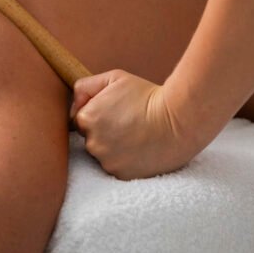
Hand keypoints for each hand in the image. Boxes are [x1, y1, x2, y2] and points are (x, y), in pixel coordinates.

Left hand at [70, 70, 200, 180]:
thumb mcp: (115, 78)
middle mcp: (92, 142)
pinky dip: (126, 160)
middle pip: (91, 139)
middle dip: (104, 132)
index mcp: (87, 118)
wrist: (178, 120)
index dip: (98, 115)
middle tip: (128, 123)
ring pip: (103, 155)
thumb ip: (86, 85)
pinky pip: (117, 167)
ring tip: (136, 136)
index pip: (81, 121)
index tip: (116, 112)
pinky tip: (140, 148)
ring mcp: (106, 161)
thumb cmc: (147, 96)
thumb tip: (75, 100)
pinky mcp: (121, 174)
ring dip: (114, 148)